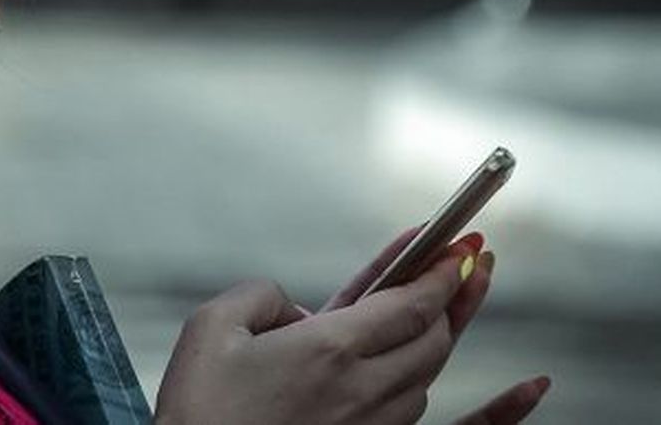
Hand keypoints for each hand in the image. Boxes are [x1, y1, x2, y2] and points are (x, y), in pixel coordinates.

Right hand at [154, 249, 474, 424]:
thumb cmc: (199, 411)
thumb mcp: (211, 326)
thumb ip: (259, 294)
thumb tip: (289, 306)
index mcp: (328, 351)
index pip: (410, 304)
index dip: (442, 273)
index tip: (459, 250)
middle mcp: (357, 391)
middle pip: (433, 342)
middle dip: (451, 302)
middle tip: (461, 270)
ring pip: (423, 379)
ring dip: (433, 342)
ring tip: (433, 313)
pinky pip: (404, 412)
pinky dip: (413, 380)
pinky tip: (403, 366)